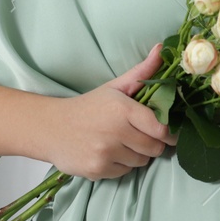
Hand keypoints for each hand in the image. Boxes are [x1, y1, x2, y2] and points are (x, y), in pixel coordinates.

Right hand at [42, 43, 177, 179]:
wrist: (50, 128)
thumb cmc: (89, 106)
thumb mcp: (115, 87)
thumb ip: (142, 71)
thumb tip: (162, 48)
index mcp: (123, 110)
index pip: (161, 128)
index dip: (169, 131)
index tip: (168, 130)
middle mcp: (115, 133)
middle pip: (155, 148)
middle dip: (153, 143)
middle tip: (141, 135)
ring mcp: (105, 154)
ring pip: (141, 161)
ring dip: (137, 154)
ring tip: (123, 142)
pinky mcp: (97, 170)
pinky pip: (125, 172)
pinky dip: (122, 165)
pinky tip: (110, 153)